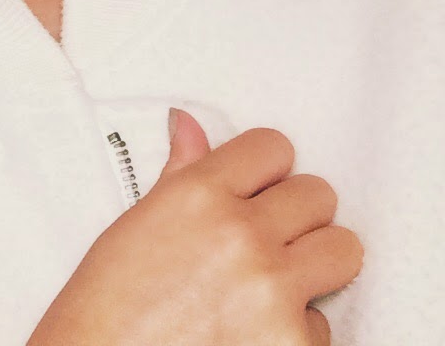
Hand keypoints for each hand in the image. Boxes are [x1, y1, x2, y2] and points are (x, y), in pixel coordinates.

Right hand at [27, 109, 362, 345]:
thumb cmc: (107, 307)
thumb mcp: (137, 225)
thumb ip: (180, 174)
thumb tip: (189, 126)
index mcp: (198, 194)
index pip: (272, 147)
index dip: (268, 168)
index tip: (262, 184)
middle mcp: (240, 234)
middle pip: (317, 195)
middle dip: (297, 214)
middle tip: (270, 237)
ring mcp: (272, 291)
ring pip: (342, 250)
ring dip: (316, 264)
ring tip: (277, 281)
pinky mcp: (293, 344)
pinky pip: (324, 323)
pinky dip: (298, 330)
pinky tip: (255, 332)